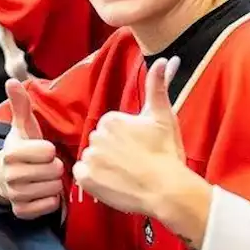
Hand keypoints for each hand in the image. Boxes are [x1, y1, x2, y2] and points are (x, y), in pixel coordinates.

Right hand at [0, 79, 63, 219]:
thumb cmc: (22, 148)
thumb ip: (21, 105)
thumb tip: (11, 81)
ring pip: (52, 189)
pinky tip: (43, 192)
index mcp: (11, 152)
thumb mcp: (22, 127)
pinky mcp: (21, 212)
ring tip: (45, 177)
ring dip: (54, 184)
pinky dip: (51, 200)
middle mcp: (10, 175)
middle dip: (54, 168)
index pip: (47, 152)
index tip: (43, 149)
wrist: (4, 176)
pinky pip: (48, 206)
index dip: (49, 150)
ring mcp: (15, 195)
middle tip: (46, 165)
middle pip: (53, 171)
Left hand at [72, 57, 189, 216]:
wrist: (167, 190)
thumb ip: (157, 86)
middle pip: (100, 143)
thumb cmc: (166, 154)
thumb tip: (164, 59)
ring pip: (92, 159)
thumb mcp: (163, 117)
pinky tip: (112, 183)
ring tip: (125, 174)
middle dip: (113, 152)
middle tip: (134, 162)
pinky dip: (94, 180)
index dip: (125, 140)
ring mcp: (90, 157)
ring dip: (103, 166)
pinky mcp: (85, 178)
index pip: (110, 129)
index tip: (139, 149)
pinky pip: (82, 175)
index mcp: (111, 119)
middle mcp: (96, 135)